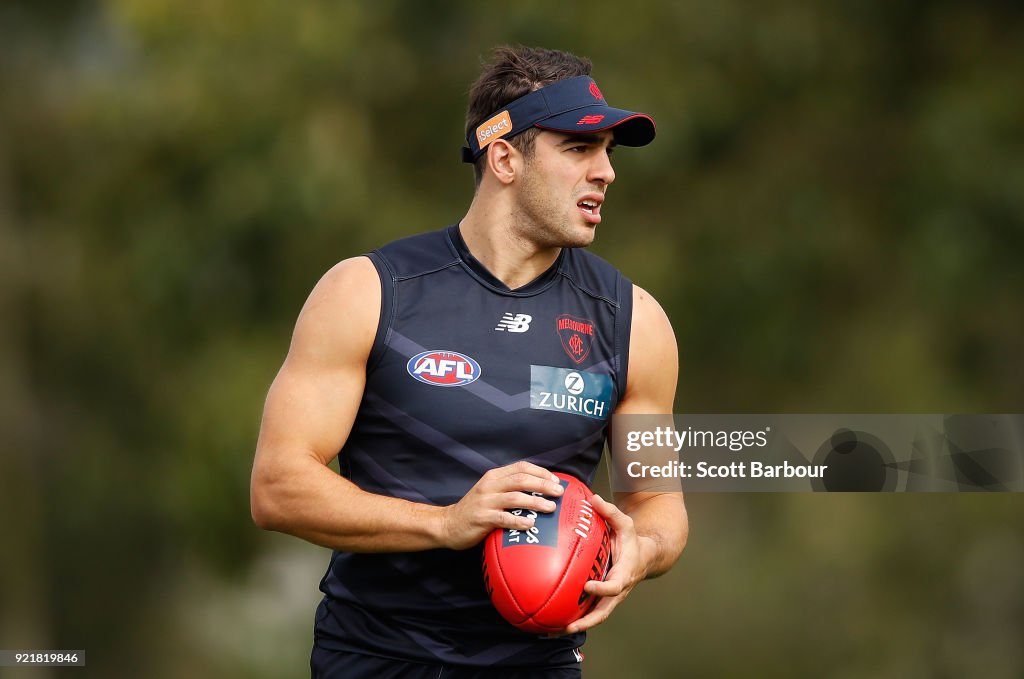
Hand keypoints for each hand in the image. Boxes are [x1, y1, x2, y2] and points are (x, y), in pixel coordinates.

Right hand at [439, 461, 563, 549]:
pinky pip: (504, 518)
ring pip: (515, 497)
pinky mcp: (481, 518)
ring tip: (551, 507)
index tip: (555, 480)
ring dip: (535, 501)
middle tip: (559, 492)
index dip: (541, 472)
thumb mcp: (490, 492)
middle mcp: (489, 486)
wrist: (447, 524)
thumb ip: (509, 488)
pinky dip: (519, 520)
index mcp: (493, 477)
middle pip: (521, 479)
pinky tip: (531, 524)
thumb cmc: (475, 509)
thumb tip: (540, 490)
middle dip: (543, 484)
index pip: (521, 467)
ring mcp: (485, 502)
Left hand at [563, 494, 646, 633]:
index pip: (614, 586)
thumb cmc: (632, 539)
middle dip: (585, 621)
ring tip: (551, 631)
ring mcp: (609, 598)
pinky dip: (572, 618)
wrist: (646, 557)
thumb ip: (611, 512)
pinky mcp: (601, 598)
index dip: (602, 588)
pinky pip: (587, 611)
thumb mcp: (626, 524)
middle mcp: (616, 590)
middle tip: (567, 626)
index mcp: (624, 573)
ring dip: (574, 626)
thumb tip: (594, 498)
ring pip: (593, 617)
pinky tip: (551, 622)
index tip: (588, 586)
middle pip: (603, 612)